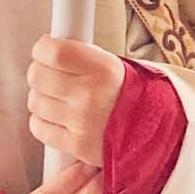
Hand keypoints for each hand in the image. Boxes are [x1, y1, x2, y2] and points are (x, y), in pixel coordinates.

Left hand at [27, 33, 127, 166]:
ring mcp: (82, 122)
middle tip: (50, 73)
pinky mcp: (76, 145)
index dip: (42, 48)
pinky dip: (43, 121)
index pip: (54, 52)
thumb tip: (49, 48)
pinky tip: (58, 117)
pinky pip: (39, 128)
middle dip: (39, 72)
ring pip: (35, 102)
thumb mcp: (115, 66)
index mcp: (104, 69)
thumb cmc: (134, 96)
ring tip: (59, 97)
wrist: (159, 131)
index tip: (45, 49)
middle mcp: (90, 94)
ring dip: (42, 98)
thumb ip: (81, 57)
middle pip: (37, 76)